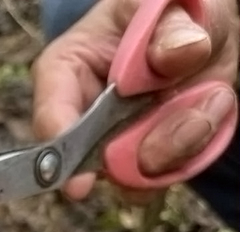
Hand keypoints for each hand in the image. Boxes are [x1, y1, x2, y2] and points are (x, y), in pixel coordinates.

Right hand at [32, 0, 238, 201]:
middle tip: (195, 119)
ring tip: (208, 98)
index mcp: (66, 71)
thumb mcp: (171, 5)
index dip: (62, 148)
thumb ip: (172, 26)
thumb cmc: (166, 16)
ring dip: (181, 146)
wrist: (193, 35)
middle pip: (92, 161)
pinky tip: (203, 113)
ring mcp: (108, 146)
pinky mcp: (138, 164)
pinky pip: (161, 179)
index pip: (53, 113)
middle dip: (147, 149)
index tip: (79, 184)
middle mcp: (79, 117)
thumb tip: (176, 55)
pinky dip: (194, 152)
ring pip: (133, 176)